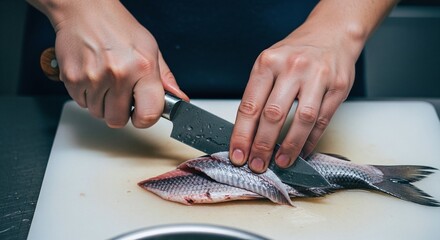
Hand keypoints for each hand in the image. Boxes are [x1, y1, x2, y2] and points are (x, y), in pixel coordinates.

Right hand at [46, 0, 187, 127]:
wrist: (85, 10)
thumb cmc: (118, 28)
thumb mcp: (150, 49)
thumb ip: (165, 79)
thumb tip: (180, 100)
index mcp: (143, 68)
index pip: (148, 115)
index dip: (145, 119)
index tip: (142, 113)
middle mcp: (118, 74)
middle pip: (118, 120)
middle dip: (120, 112)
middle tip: (121, 93)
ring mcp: (93, 78)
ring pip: (98, 114)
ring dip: (103, 104)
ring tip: (106, 81)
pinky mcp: (72, 79)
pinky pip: (82, 104)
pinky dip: (87, 96)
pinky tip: (93, 77)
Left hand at [229, 22, 356, 172]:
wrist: (332, 33)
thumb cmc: (296, 52)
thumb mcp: (270, 63)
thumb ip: (259, 93)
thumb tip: (247, 133)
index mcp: (268, 63)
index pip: (250, 105)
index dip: (242, 134)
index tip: (238, 154)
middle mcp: (292, 68)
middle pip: (273, 115)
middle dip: (262, 145)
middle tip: (257, 165)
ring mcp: (317, 77)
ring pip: (302, 120)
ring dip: (289, 146)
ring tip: (281, 162)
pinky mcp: (338, 87)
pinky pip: (322, 120)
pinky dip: (311, 140)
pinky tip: (301, 151)